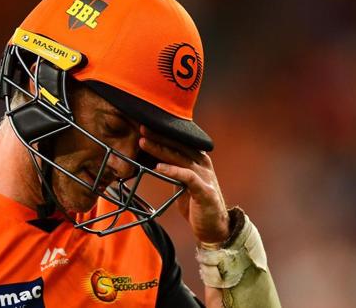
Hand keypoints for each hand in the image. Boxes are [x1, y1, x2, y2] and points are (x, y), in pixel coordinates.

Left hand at [138, 126, 229, 243]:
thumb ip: (174, 170)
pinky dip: (172, 170)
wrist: (213, 228)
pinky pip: (187, 176)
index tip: (144, 127)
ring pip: (180, 157)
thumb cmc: (196, 204)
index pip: (178, 142)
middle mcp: (202, 164)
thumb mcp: (182, 183)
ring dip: (160, 149)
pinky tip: (158, 167)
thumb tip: (154, 160)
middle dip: (159, 136)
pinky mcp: (204, 190)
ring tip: (144, 143)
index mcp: (197, 159)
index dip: (162, 134)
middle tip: (142, 128)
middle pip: (178, 145)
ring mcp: (205, 176)